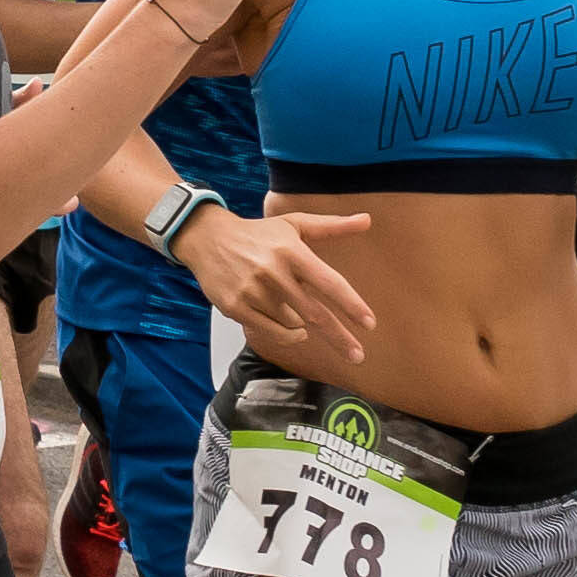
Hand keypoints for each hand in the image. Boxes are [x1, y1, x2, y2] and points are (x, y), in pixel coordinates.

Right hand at [181, 202, 375, 371]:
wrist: (207, 238)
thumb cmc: (257, 233)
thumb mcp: (294, 225)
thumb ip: (331, 226)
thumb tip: (367, 220)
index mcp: (291, 251)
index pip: (328, 282)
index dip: (350, 304)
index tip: (369, 323)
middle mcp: (273, 272)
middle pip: (315, 314)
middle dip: (339, 337)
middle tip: (358, 356)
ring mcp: (253, 292)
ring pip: (292, 324)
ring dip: (300, 323)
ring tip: (288, 302)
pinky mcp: (237, 307)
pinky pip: (272, 332)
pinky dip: (287, 334)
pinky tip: (294, 330)